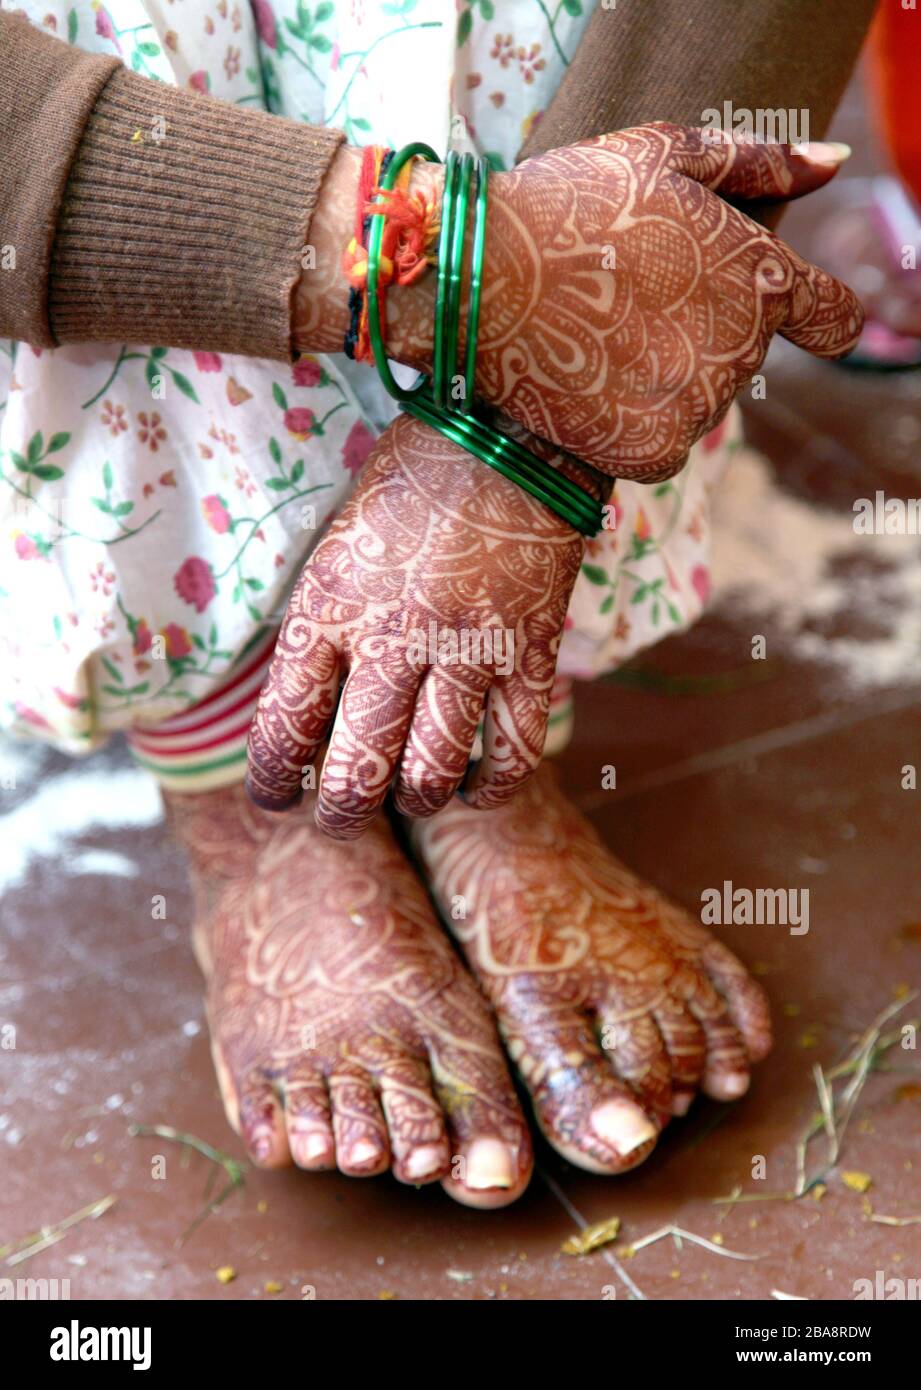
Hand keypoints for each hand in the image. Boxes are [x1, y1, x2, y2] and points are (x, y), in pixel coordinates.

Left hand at [245, 412, 586, 835]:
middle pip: (356, 769)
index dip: (269, 780)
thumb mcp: (339, 544)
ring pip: (432, 772)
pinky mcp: (530, 651)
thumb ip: (323, 625)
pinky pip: (514, 751)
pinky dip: (494, 786)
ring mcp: (468, 647)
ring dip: (414, 801)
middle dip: (338, 815)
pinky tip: (478, 787)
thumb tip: (307, 712)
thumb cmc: (410, 484)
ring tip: (408, 797)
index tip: (270, 799)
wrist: (509, 431)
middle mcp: (394, 635)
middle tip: (337, 820)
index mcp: (331, 604)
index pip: (284, 724)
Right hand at [298, 127, 862, 480]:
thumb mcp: (662, 155)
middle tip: (626, 301)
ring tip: (596, 338)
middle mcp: (743, 350)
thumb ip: (760, 162)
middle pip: (744, 357)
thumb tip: (833, 162)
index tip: (784, 313)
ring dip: (662, 378)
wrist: (473, 283)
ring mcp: (698, 408)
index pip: (833, 319)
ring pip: (699, 401)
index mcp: (761, 276)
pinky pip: (661, 445)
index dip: (815, 314)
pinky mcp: (654, 454)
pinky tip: (585, 386)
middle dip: (701, 330)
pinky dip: (629, 424)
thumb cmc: (563, 206)